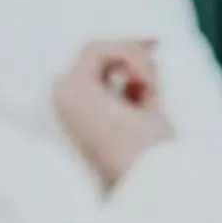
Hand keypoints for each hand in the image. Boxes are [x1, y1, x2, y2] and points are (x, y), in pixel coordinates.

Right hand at [52, 38, 175, 189]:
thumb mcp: (148, 110)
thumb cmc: (153, 155)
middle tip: (157, 43)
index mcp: (81, 114)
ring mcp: (65, 96)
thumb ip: (140, 82)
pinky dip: (129, 58)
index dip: (124, 53)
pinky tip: (144, 84)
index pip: (96, 69)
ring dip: (133, 58)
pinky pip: (100, 49)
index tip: (155, 44)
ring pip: (97, 47)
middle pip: (96, 55)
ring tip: (152, 86)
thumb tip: (147, 49)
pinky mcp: (73, 87)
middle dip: (130, 50)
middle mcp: (66, 104)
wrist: (150, 178)